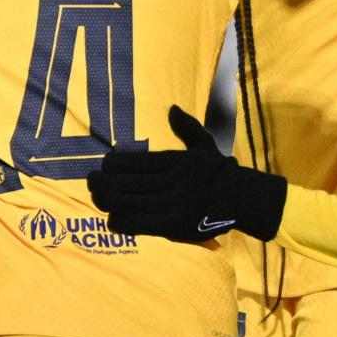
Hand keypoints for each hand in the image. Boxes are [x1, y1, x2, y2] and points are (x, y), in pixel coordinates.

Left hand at [87, 106, 286, 242]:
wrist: (245, 200)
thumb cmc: (221, 172)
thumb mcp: (205, 145)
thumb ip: (187, 127)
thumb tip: (172, 109)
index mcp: (174, 161)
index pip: (133, 161)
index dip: (112, 164)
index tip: (105, 165)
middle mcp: (171, 182)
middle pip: (123, 183)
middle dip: (101, 182)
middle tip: (91, 180)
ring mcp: (171, 205)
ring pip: (125, 203)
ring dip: (106, 200)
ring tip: (97, 196)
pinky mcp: (172, 227)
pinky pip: (136, 224)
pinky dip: (120, 221)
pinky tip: (112, 218)